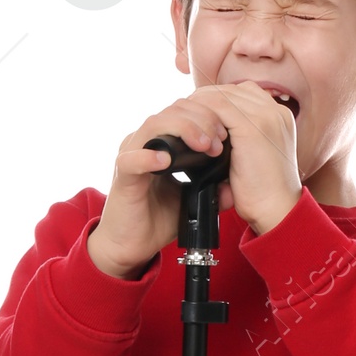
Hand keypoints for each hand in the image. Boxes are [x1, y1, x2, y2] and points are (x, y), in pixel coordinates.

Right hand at [87, 84, 300, 277]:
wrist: (132, 245)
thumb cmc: (158, 219)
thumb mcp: (192, 200)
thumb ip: (211, 189)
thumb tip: (233, 186)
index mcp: (162, 142)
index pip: (184, 112)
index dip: (207, 116)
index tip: (227, 133)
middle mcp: (145, 142)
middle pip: (172, 110)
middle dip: (201, 119)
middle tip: (220, 138)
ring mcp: (131, 155)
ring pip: (154, 124)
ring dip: (183, 130)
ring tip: (204, 146)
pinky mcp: (123, 176)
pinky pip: (132, 158)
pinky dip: (149, 156)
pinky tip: (167, 160)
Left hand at [189, 82, 301, 236]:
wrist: (277, 211)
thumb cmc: (263, 193)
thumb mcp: (253, 157)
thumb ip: (239, 139)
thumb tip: (210, 132)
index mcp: (277, 116)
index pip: (240, 94)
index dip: (215, 102)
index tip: (198, 118)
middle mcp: (275, 110)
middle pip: (230, 90)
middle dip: (204, 102)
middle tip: (185, 119)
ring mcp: (266, 115)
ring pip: (221, 95)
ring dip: (199, 108)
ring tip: (185, 125)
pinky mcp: (254, 125)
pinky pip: (218, 107)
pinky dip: (202, 117)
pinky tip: (194, 133)